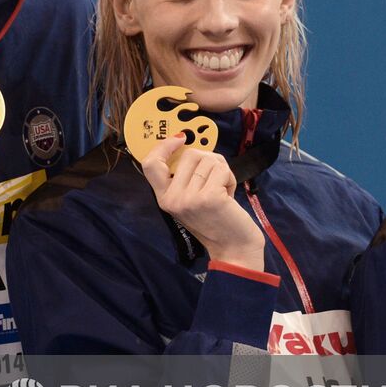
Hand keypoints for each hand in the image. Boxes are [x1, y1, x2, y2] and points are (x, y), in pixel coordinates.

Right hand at [141, 136, 264, 271]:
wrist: (234, 248)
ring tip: (222, 190)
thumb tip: (189, 145)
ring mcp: (189, 199)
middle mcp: (172, 199)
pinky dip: (230, 178)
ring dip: (222, 171)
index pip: (150, 164)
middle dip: (209, 161)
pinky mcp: (209, 197)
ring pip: (208, 160)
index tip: (180, 139)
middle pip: (190, 154)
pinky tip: (229, 195)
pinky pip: (222, 170)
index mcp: (164, 198)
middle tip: (215, 180)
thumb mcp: (190, 200)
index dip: (163, 146)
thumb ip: (184, 177)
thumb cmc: (216, 220)